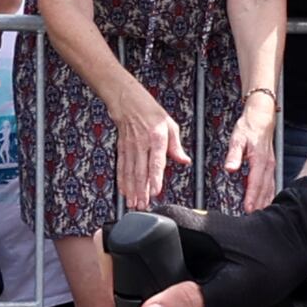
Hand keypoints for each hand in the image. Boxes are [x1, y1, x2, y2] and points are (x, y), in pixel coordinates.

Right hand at [113, 91, 190, 212]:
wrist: (128, 101)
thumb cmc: (151, 113)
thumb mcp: (170, 125)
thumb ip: (176, 146)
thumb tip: (184, 161)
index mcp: (156, 138)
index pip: (156, 161)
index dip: (155, 178)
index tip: (156, 191)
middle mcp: (141, 144)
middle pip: (141, 171)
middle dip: (141, 191)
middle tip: (143, 205)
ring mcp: (130, 147)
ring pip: (130, 172)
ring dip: (131, 190)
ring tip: (134, 203)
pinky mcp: (122, 149)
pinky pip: (122, 167)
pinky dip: (122, 181)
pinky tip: (124, 192)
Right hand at [134, 179, 306, 306]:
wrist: (290, 247)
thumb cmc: (271, 261)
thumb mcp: (235, 289)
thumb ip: (192, 301)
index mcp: (166, 225)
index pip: (117, 259)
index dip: (122, 299)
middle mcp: (158, 229)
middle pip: (124, 282)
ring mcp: (165, 245)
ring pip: (138, 292)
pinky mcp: (173, 260)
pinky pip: (154, 292)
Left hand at [226, 101, 280, 208]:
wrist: (261, 117)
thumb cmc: (248, 127)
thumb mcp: (237, 139)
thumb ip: (234, 155)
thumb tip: (230, 169)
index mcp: (260, 159)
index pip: (255, 182)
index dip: (252, 197)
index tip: (249, 208)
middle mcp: (268, 165)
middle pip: (264, 189)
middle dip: (260, 204)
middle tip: (254, 218)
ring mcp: (271, 166)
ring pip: (269, 188)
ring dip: (265, 201)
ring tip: (261, 215)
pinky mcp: (270, 166)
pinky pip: (271, 183)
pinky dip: (269, 194)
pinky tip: (266, 202)